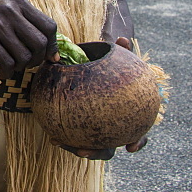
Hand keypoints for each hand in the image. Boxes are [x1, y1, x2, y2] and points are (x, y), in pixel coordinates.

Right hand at [0, 0, 57, 78]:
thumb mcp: (3, 13)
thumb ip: (26, 27)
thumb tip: (54, 55)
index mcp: (17, 2)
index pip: (49, 26)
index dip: (52, 45)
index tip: (48, 57)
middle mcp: (9, 10)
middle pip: (40, 43)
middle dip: (37, 60)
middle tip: (26, 65)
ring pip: (24, 57)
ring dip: (20, 68)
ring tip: (11, 67)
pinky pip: (8, 64)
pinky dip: (7, 73)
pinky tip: (1, 73)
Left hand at [53, 36, 147, 159]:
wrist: (97, 70)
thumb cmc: (110, 66)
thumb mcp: (116, 58)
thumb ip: (121, 51)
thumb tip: (122, 39)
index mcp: (127, 116)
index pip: (138, 133)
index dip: (138, 142)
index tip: (131, 148)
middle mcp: (113, 128)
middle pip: (109, 148)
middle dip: (97, 152)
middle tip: (84, 151)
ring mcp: (96, 131)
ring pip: (88, 146)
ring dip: (74, 147)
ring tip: (59, 142)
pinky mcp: (79, 128)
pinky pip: (71, 135)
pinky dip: (64, 137)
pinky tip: (52, 136)